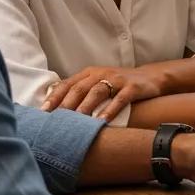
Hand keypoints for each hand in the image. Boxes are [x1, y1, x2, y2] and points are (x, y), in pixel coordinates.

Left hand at [41, 65, 164, 120]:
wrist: (151, 77)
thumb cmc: (120, 84)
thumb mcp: (99, 83)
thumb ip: (81, 92)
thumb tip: (57, 111)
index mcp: (90, 73)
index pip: (68, 83)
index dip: (55, 97)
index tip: (43, 112)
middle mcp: (101, 73)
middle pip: (80, 87)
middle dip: (66, 103)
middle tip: (55, 119)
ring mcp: (118, 79)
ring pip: (97, 91)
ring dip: (85, 106)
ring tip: (77, 121)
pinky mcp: (132, 87)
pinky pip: (120, 98)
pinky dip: (110, 109)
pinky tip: (102, 121)